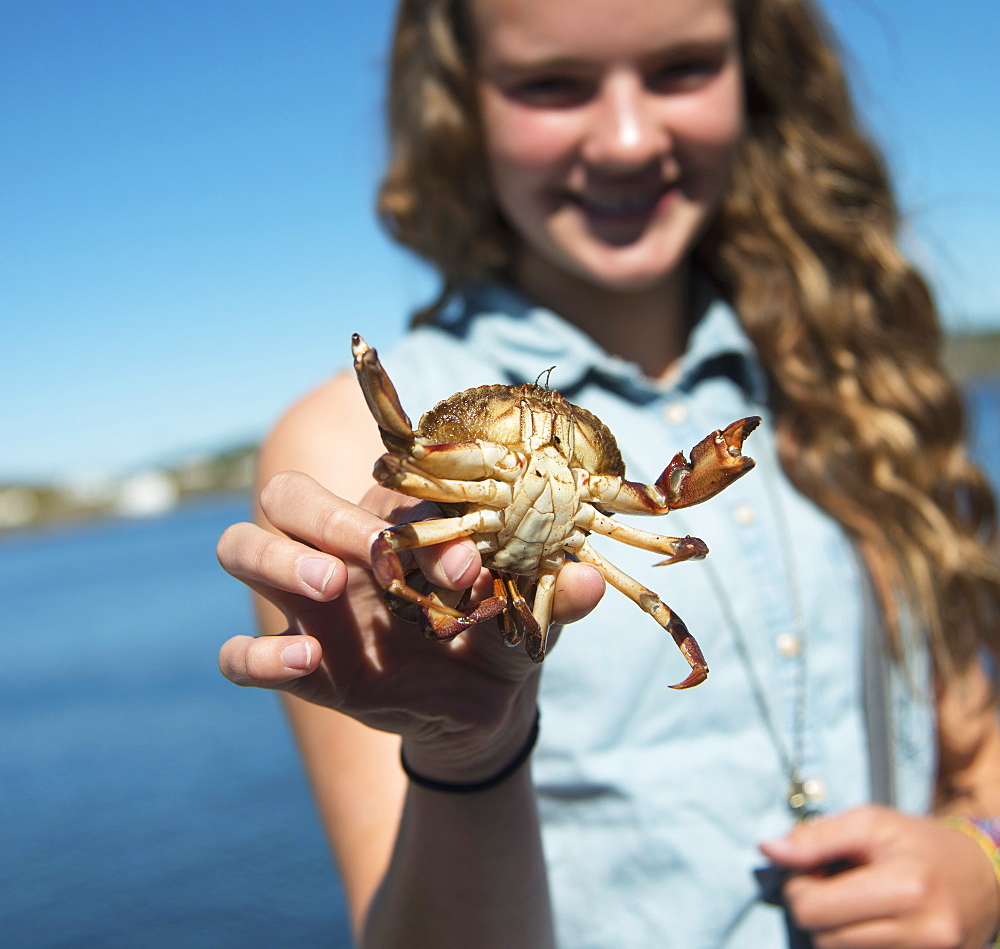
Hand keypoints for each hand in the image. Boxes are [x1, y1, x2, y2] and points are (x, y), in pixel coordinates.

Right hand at [216, 470, 604, 777]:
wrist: (483, 704)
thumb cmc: (502, 629)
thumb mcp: (532, 607)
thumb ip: (557, 591)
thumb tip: (589, 579)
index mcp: (396, 516)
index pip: (378, 485)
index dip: (414, 511)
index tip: (471, 564)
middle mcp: (343, 548)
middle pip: (286, 496)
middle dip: (321, 515)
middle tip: (367, 557)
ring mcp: (314, 605)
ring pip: (242, 549)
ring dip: (273, 559)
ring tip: (326, 587)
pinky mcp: (303, 663)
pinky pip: (237, 656)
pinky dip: (255, 656)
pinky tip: (302, 664)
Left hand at [761, 805, 999, 948]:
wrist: (981, 877)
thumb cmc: (918, 842)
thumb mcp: (869, 822)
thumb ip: (815, 837)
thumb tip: (769, 850)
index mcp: (907, 887)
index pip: (814, 910)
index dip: (799, 888)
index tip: (811, 871)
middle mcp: (925, 933)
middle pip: (825, 940)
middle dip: (816, 911)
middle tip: (832, 886)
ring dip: (836, 932)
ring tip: (855, 903)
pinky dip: (857, 945)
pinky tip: (869, 924)